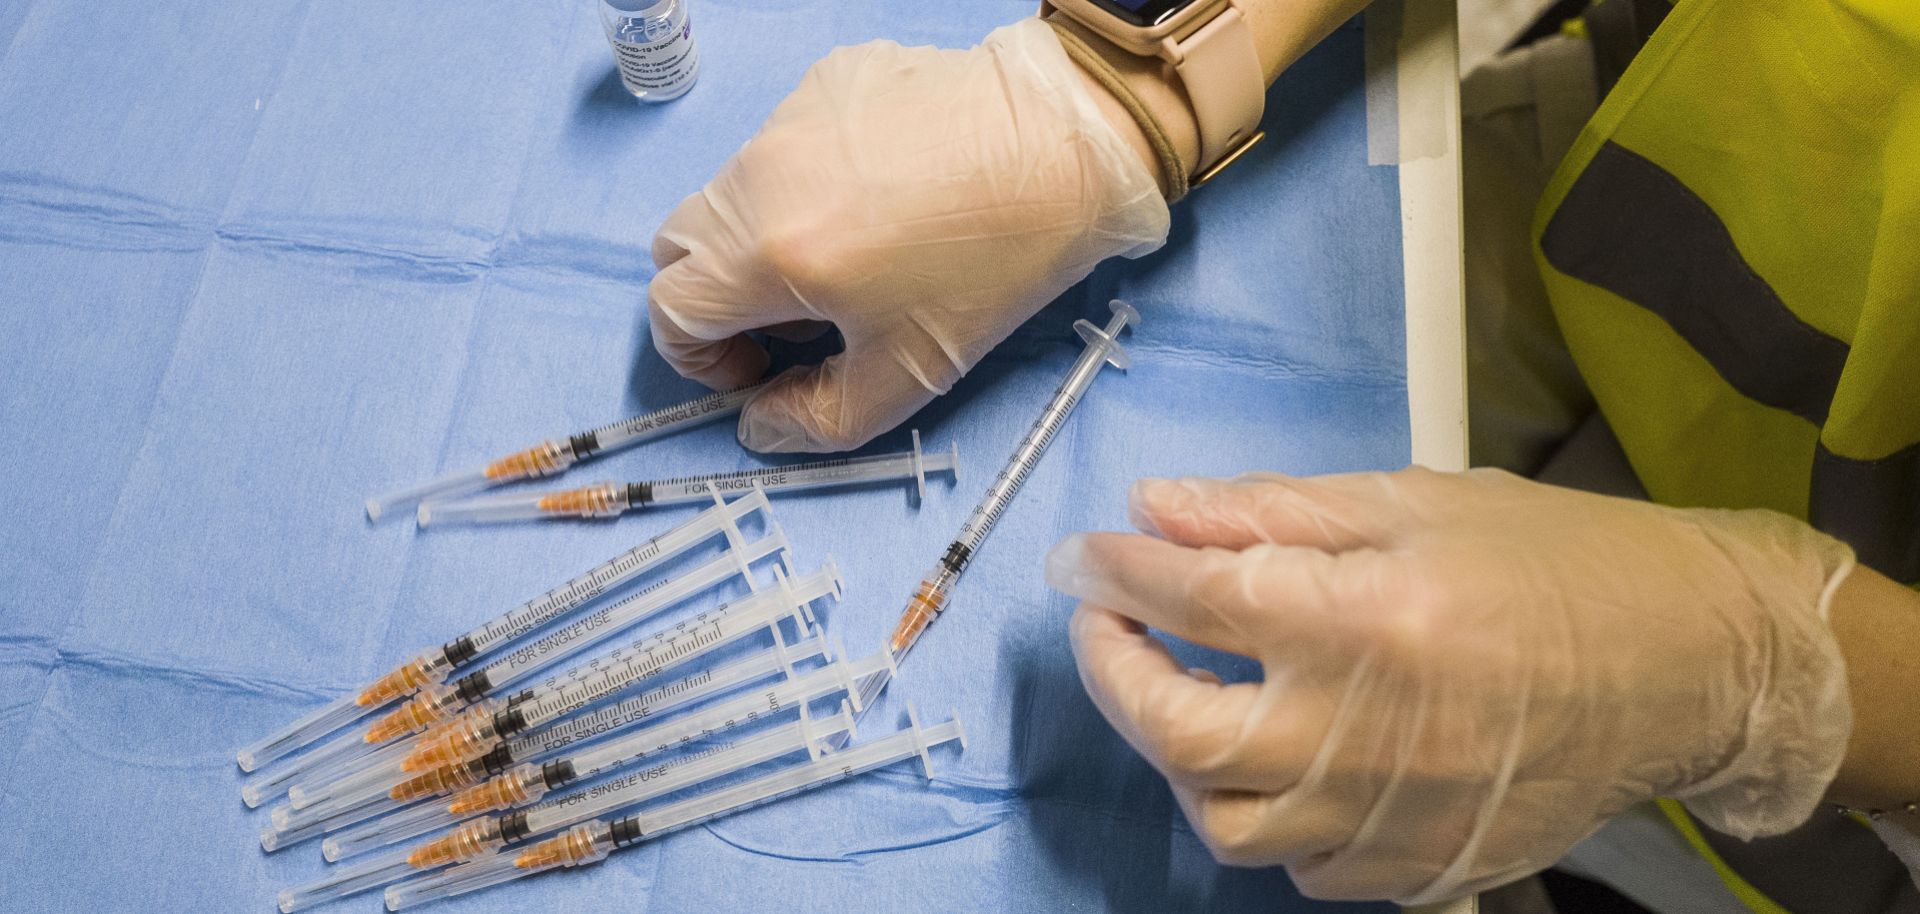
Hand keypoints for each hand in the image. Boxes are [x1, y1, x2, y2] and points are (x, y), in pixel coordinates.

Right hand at [648, 19, 1167, 451]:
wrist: (1069, 151)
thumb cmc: (992, 267)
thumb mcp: (905, 377)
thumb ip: (813, 421)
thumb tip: (759, 423)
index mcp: (765, 253)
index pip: (669, 310)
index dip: (698, 359)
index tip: (757, 370)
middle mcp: (759, 175)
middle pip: (681, 247)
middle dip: (717, 298)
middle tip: (795, 322)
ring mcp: (790, 117)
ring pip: (735, 191)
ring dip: (764, 238)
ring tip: (854, 258)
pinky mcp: (831, 79)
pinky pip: (788, 141)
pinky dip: (811, 181)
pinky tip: (887, 197)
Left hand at [1045, 468, 1855, 902]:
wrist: (1694, 664)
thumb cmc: (1556, 562)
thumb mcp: (1413, 502)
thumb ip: (1270, 510)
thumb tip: (1152, 509)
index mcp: (1361, 622)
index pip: (1190, 600)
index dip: (1115, 575)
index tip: (1081, 558)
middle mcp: (1359, 736)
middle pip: (1177, 732)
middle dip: (1113, 674)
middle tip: (1106, 626)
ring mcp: (1387, 820)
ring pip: (1223, 822)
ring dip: (1178, 757)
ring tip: (1185, 694)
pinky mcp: (1420, 870)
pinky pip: (1299, 867)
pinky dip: (1261, 813)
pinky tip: (1272, 758)